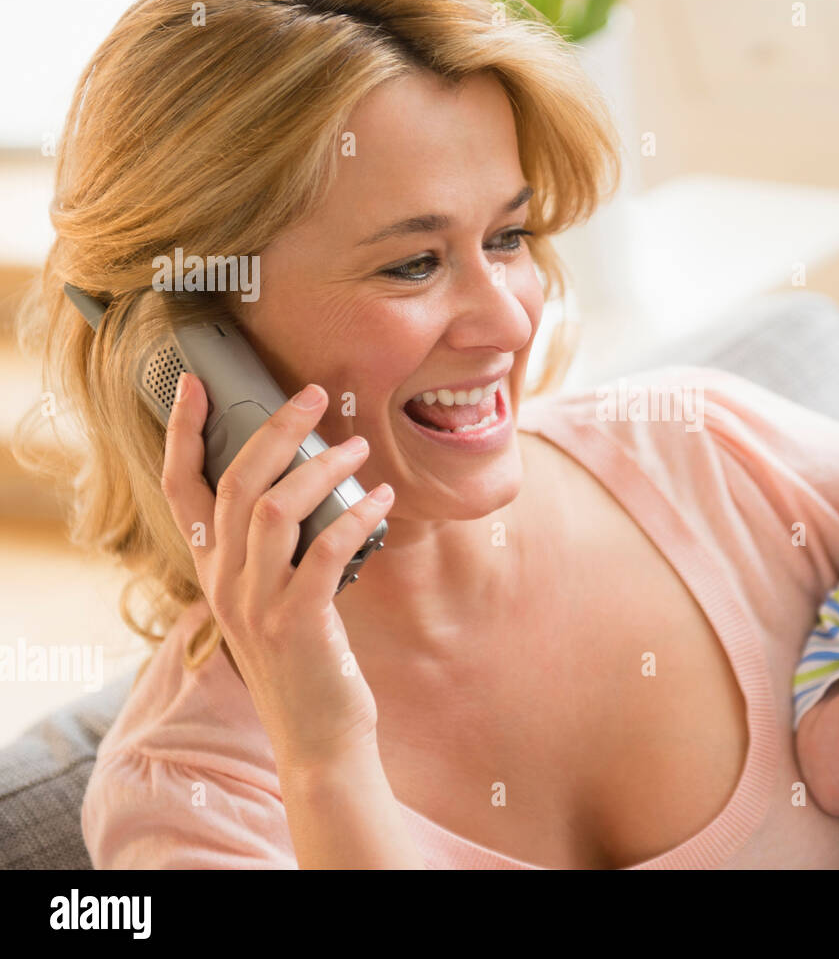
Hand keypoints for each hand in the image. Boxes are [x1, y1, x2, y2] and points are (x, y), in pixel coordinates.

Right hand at [161, 372, 392, 771]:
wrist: (318, 735)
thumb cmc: (305, 656)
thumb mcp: (272, 596)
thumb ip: (273, 547)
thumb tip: (307, 480)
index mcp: (212, 569)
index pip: (179, 488)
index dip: (183, 432)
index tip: (196, 382)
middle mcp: (223, 581)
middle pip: (234, 482)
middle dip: (273, 429)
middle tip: (314, 396)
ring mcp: (255, 603)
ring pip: (273, 509)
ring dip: (321, 468)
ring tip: (359, 448)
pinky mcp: (297, 622)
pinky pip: (323, 551)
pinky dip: (353, 517)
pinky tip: (381, 500)